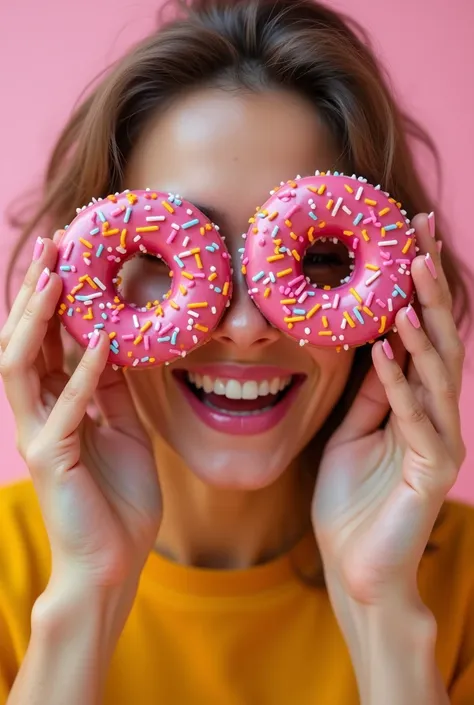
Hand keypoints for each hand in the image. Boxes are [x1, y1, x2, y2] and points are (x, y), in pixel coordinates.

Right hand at [0, 234, 160, 588]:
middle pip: (24, 341)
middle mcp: (38, 413)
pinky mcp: (50, 459)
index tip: (69, 257)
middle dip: (36, 293)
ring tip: (58, 278)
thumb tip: (115, 344)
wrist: (113, 560)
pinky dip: (83, 373)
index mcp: (56, 405)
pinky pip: (66, 407)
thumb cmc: (117, 497)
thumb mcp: (123, 429)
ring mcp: (38, 435)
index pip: (46, 342)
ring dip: (40, 319)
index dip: (53, 300)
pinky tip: (100, 342)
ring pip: (23, 365)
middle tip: (52, 245)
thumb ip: (112, 390)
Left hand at [312, 213, 464, 604]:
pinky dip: (398, 380)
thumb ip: (372, 393)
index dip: (419, 288)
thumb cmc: (353, 501)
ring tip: (410, 278)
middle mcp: (437, 416)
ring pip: (438, 371)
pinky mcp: (432, 470)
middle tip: (422, 234)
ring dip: (422, 324)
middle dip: (431, 287)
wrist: (357, 568)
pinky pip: (413, 417)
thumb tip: (374, 344)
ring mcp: (439, 442)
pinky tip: (386, 346)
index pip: (423, 335)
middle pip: (439, 340)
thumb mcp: (354, 432)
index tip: (411, 240)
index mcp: (418, 404)